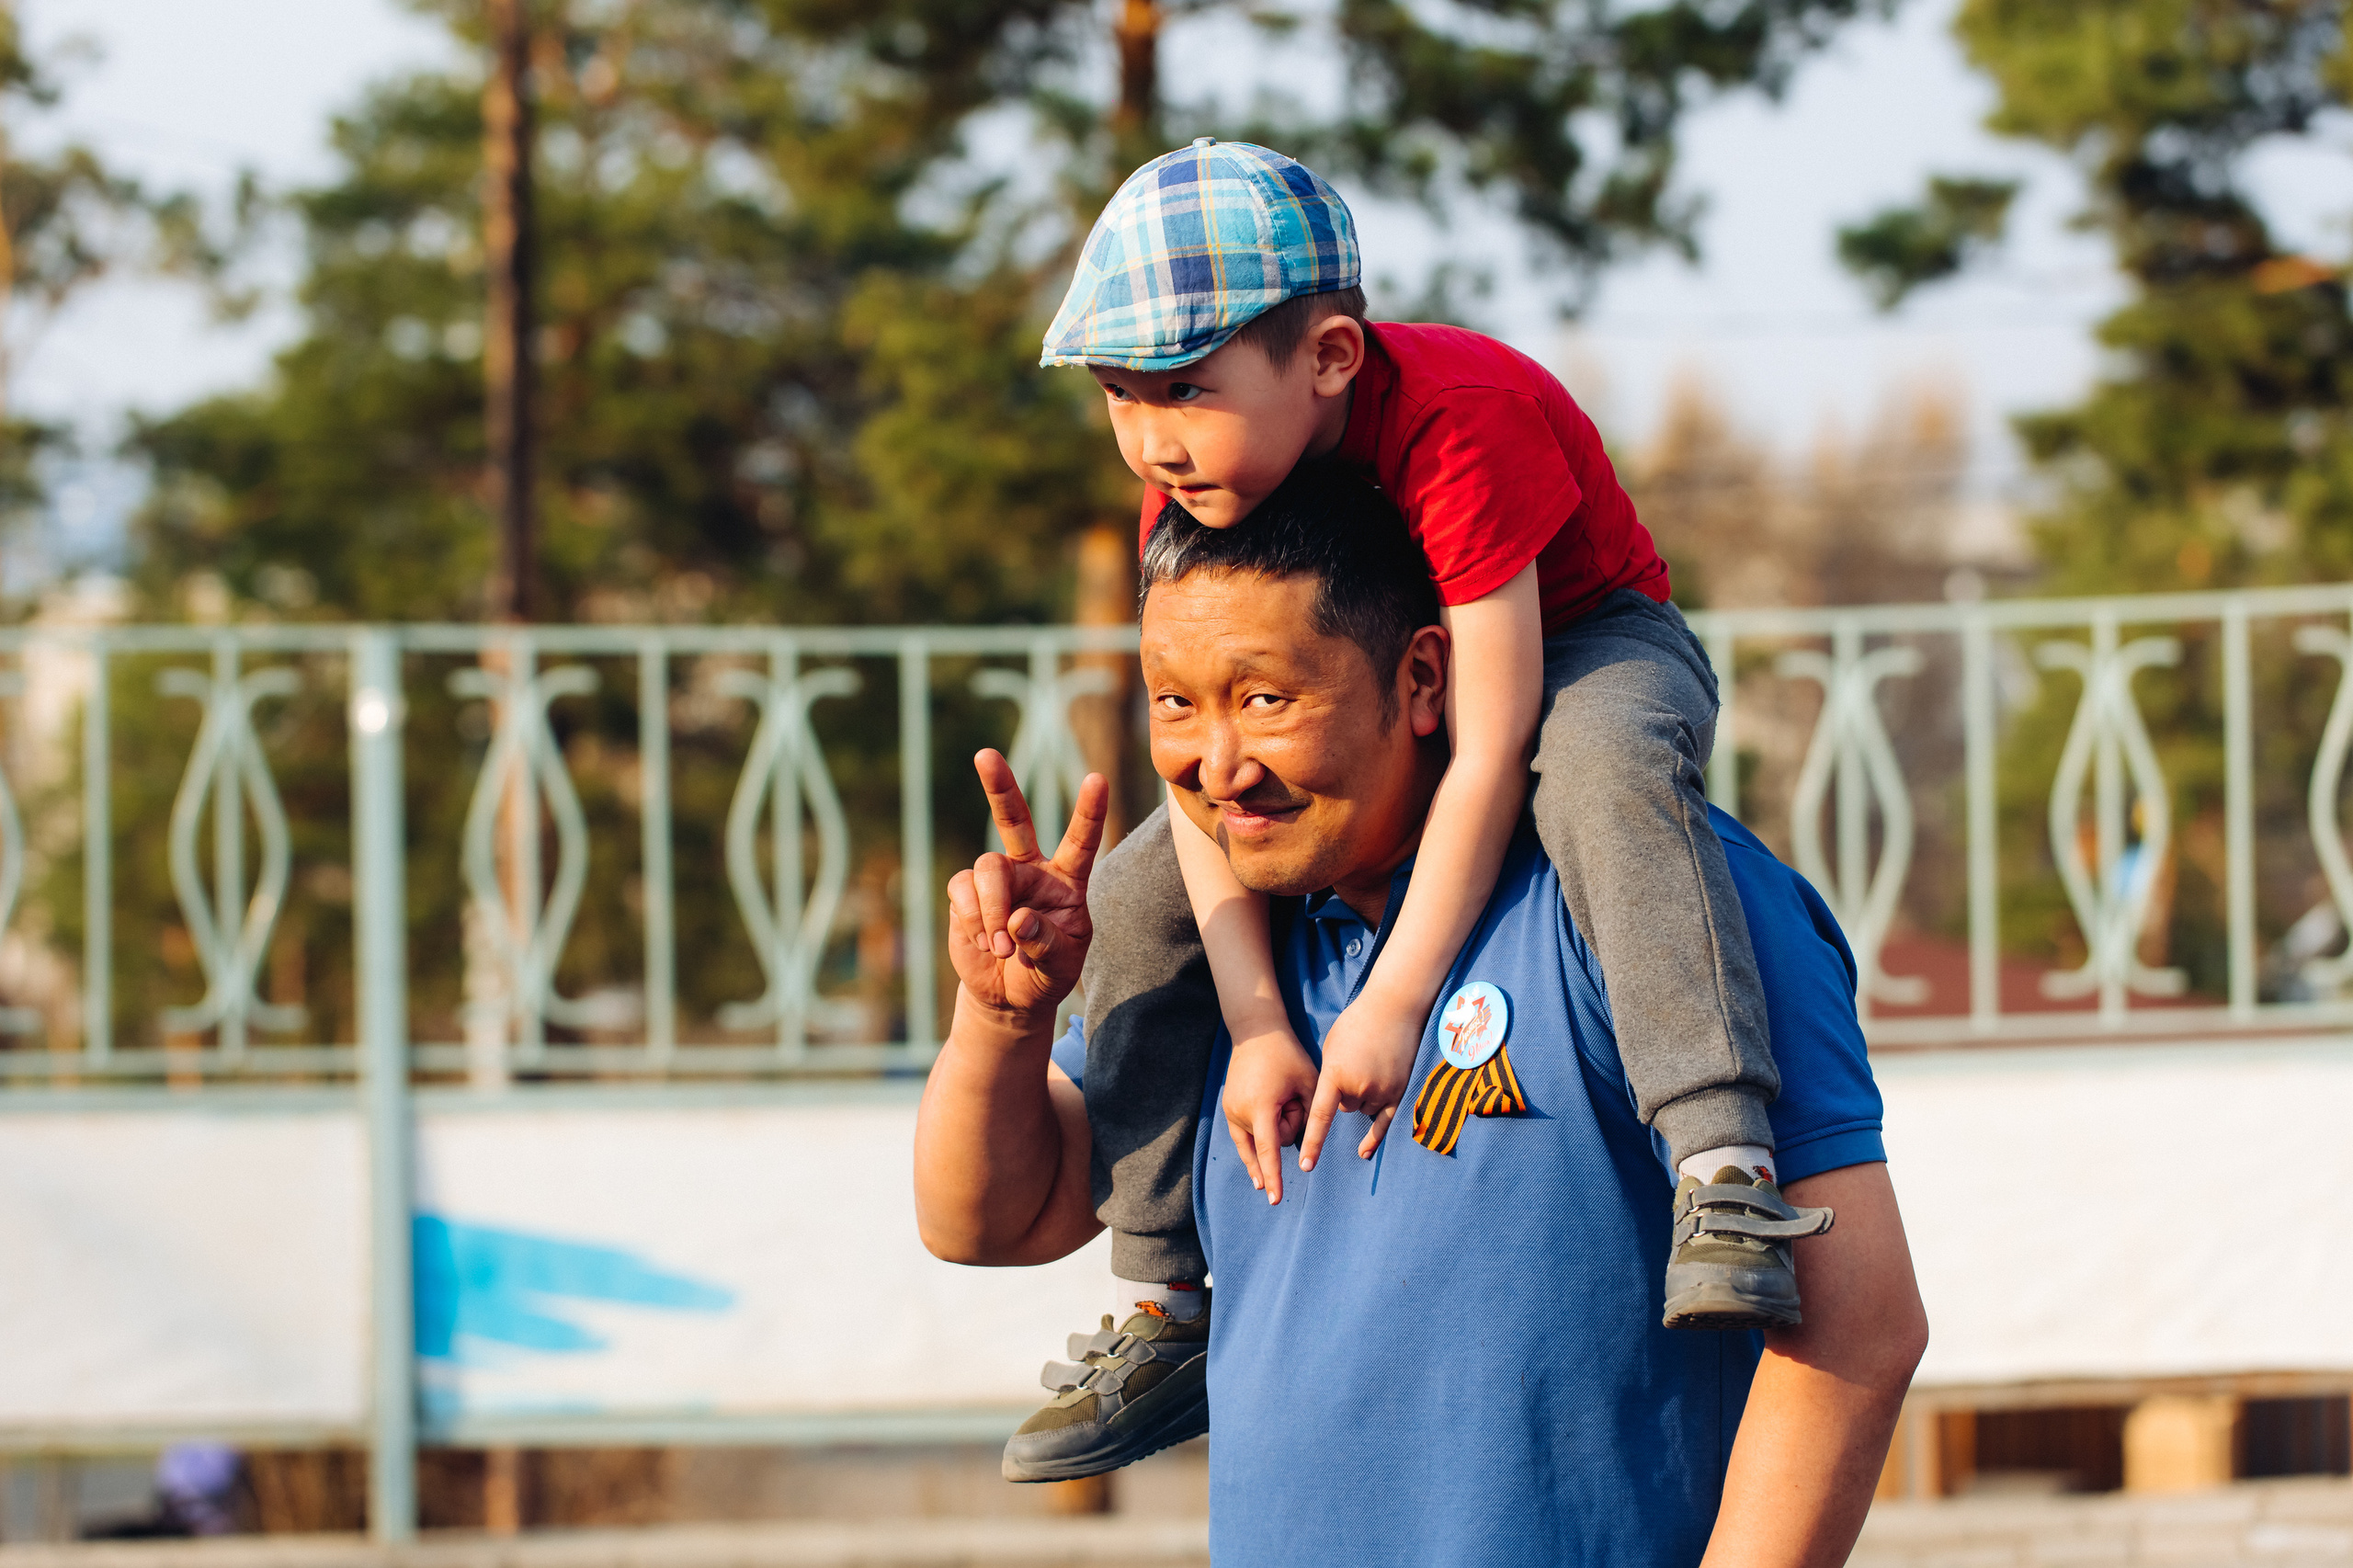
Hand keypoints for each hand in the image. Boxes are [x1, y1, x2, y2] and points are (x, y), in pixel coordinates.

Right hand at [944, 750, 1106, 1019]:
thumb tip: (1017, 919)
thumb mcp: (1061, 964)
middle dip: (999, 787)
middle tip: (985, 755)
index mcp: (1066, 879)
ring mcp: (996, 879)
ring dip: (993, 910)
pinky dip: (974, 920)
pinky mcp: (966, 894)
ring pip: (987, 869)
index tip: (1097, 779)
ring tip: (1002, 948)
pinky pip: (963, 892)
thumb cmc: (1047, 972)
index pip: (1080, 841)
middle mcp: (1030, 868)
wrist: (1009, 995)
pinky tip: (985, 943)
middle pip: (1014, 819)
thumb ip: (1046, 942)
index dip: (1089, 812)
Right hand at [1221, 1027, 1318, 1203]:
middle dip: (1287, 1125)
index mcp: (1261, 1107)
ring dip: (1274, 1127)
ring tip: (1277, 1098)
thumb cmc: (1287, 1055)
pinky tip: (1258, 1178)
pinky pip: (1244, 1139)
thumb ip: (1311, 1115)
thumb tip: (1305, 1143)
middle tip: (1291, 1094)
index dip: (1275, 1177)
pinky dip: (1253, 1150)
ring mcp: (1231, 1112)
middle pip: (1272, 1142)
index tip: (1276, 1199)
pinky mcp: (1228, 1110)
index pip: (1269, 1151)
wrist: (1257, 1032)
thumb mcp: (1309, 1082)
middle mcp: (1240, 1113)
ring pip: (1260, 1140)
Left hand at [1298, 992, 1425, 1167]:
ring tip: (1371, 1066)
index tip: (1305, 1165)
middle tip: (1356, 1063)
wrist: (1393, 1008)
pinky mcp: (1398, 1092)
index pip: (1321, 1117)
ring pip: (1363, 1109)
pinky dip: (1374, 1137)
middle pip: (1344, 1107)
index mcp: (1336, 1075)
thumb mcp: (1332, 1048)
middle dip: (1346, 1093)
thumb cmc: (1357, 1023)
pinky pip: (1383, 1122)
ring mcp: (1380, 1091)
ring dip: (1364, 1097)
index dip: (1312, 1142)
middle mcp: (1358, 1088)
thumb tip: (1333, 1099)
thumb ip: (1330, 1076)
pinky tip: (1364, 1153)